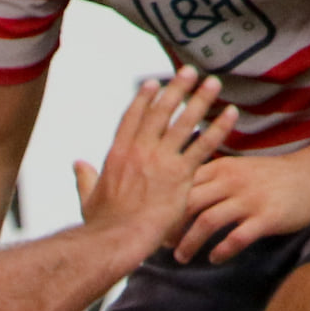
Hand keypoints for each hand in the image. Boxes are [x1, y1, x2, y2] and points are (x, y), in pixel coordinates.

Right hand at [73, 68, 237, 257]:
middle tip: (190, 72)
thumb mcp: (88, 198)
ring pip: (185, 121)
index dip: (144, 98)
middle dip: (177, 88)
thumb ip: (84, 178)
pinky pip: (204, 145)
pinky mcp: (181, 175)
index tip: (155, 83)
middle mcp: (140, 149)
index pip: (133, 117)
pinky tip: (231, 114)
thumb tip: (78, 164)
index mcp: (118, 153)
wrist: (118, 239)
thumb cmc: (102, 226)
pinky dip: (219, 128)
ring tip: (214, 83)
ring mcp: (161, 160)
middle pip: (161, 111)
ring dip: (201, 99)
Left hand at [174, 152, 309, 263]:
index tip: (156, 224)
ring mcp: (249, 199)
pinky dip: (221, 251)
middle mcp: (231, 182)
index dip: (165, 207)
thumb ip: (211, 179)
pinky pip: (236, 238)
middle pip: (188, 204)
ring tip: (181, 257)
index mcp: (221, 168)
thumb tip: (180, 197)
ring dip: (190, 243)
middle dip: (171, 227)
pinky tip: (214, 259)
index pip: (182, 185)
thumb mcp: (238, 168)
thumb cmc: (271, 177)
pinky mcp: (266, 218)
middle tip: (162, 245)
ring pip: (207, 222)